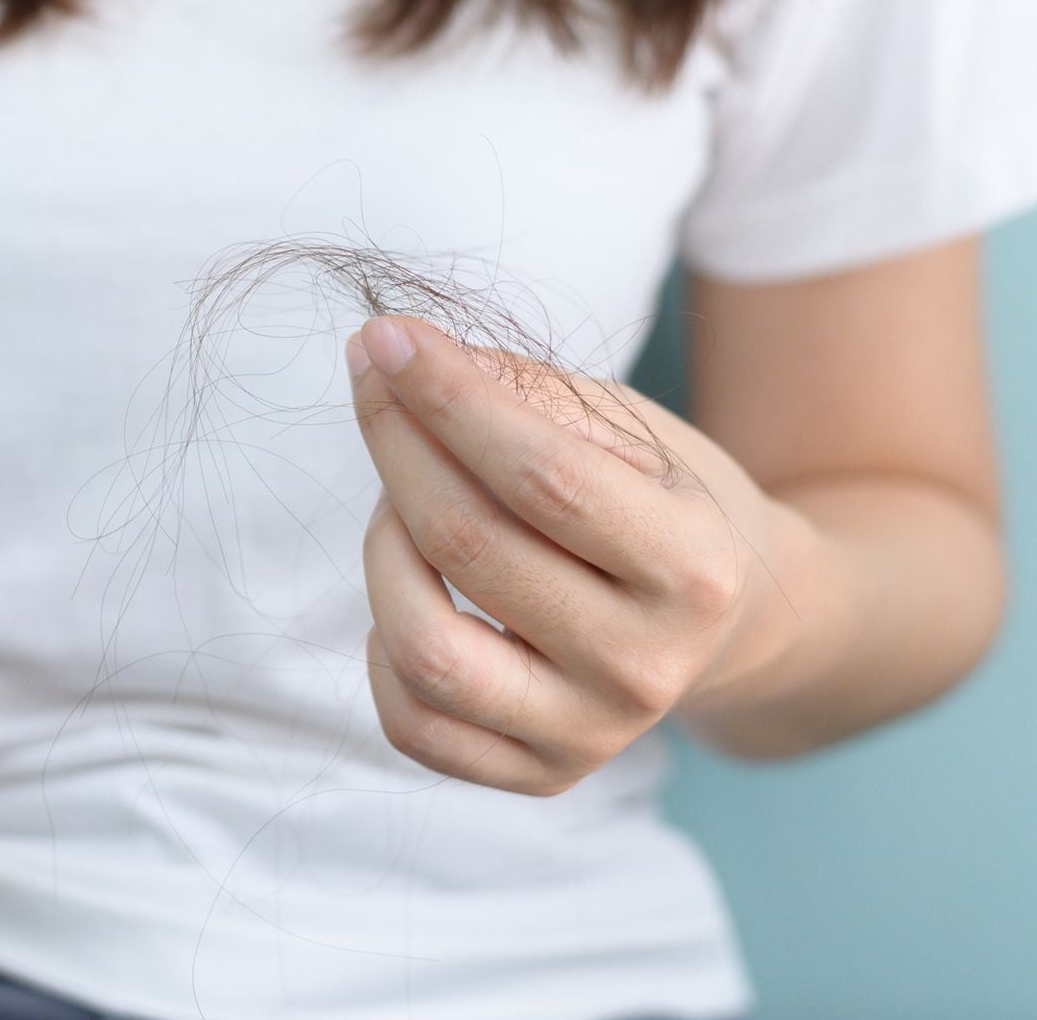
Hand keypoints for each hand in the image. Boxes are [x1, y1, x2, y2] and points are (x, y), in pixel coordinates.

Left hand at [349, 316, 816, 795]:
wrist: (735, 621)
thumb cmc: (662, 500)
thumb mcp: (632, 429)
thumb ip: (527, 393)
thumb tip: (407, 360)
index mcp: (693, 568)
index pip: (542, 476)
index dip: (449, 399)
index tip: (386, 335)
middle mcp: (645, 667)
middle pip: (468, 546)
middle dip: (397, 442)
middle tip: (373, 375)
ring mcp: (590, 734)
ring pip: (424, 647)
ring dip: (383, 546)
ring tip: (400, 495)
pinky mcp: (540, 775)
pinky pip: (413, 722)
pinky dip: (381, 646)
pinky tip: (409, 588)